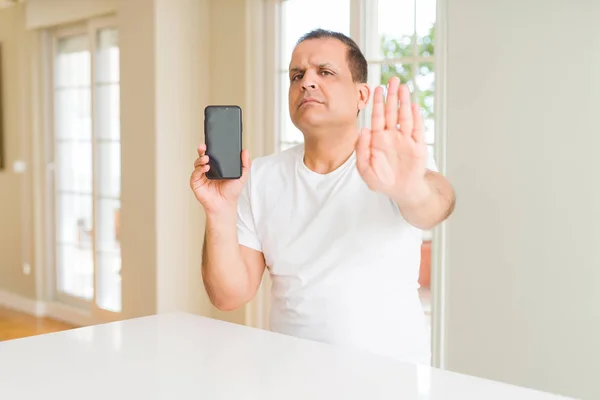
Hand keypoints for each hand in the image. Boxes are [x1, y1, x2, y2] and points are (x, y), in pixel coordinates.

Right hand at [190, 144, 250, 213]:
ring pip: (197, 163)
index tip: (213, 140)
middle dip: (202, 149)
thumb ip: (245, 164)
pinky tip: (205, 168)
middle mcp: (207, 169)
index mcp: (217, 165)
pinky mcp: (196, 183)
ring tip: (207, 158)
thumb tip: (245, 151)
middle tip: (204, 146)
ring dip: (201, 159)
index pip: (213, 153)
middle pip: (202, 155)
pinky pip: (195, 173)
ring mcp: (201, 175)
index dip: (212, 147)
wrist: (225, 205)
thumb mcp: (242, 176)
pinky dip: (199, 169)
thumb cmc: (231, 191)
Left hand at [356, 77, 428, 205]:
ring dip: (404, 102)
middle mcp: (392, 136)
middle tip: (392, 79)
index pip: (377, 117)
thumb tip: (363, 129)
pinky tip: (414, 106)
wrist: (401, 191)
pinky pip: (416, 129)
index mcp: (378, 139)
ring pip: (404, 116)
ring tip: (403, 87)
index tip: (376, 88)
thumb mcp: (365, 168)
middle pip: (392, 112)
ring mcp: (405, 140)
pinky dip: (416, 117)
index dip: (377, 103)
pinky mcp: (418, 147)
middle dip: (391, 96)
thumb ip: (361, 150)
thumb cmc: (382, 181)